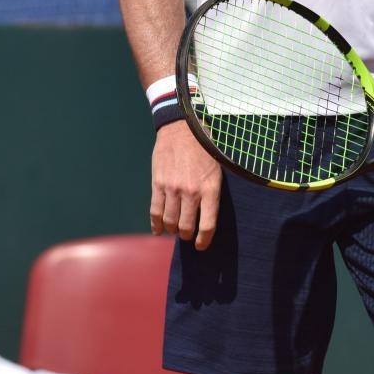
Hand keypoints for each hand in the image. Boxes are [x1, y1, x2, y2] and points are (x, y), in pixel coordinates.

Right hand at [150, 122, 222, 249]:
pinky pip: (155, 211)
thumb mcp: (218, 168)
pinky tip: (158, 230)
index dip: (204, 240)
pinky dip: (156, 224)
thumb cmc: (204, 147)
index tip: (201, 246)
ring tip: (174, 229)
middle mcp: (191, 192)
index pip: (207, 225)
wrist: (181, 127)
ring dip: (172, 230)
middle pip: (186, 227)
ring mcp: (172, 189)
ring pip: (170, 222)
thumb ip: (213, 191)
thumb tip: (211, 213)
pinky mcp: (158, 184)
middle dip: (187, 235)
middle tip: (188, 235)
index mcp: (210, 188)